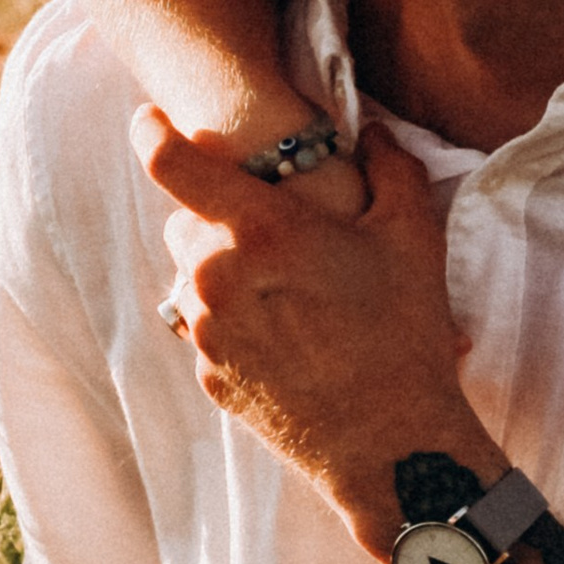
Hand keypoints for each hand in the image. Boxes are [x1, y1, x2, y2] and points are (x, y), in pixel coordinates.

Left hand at [136, 111, 495, 548]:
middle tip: (275, 229)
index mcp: (259, 230)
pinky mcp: (207, 375)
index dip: (150, 130)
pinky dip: (232, 318)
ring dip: (223, 268)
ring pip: (190, 275)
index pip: (168, 161)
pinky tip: (286, 333)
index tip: (151, 118)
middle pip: (183, 220)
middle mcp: (215, 276)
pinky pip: (203, 326)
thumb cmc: (404, 334)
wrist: (389, 445)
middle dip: (217, 214)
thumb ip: (390, 166)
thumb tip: (373, 131)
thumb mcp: (413, 236)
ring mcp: (205, 331)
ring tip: (287, 288)